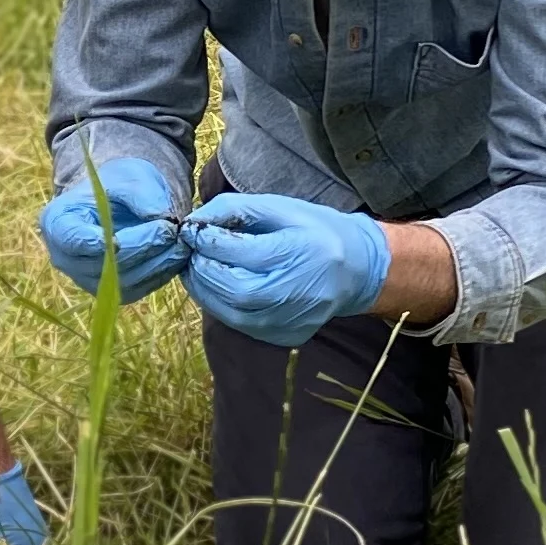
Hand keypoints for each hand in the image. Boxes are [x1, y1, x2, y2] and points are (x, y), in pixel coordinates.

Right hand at [39, 157, 185, 298]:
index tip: (123, 236)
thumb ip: (142, 194)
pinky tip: (177, 255)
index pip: (73, 240)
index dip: (99, 242)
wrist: (119, 201)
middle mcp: (66, 258)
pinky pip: (138, 289)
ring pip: (124, 282)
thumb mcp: (128, 176)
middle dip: (141, 247)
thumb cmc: (117, 184)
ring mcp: (88, 279)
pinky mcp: (112, 291)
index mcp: (58, 223)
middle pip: (104, 264)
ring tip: (181, 242)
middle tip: (172, 230)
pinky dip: (161, 273)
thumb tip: (163, 218)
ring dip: (157, 263)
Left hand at [181, 193, 392, 346]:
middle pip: (232, 289)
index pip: (240, 252)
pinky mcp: (286, 336)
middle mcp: (297, 293)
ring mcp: (292, 321)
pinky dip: (222, 305)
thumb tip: (193, 222)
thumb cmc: (315, 231)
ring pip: (231, 313)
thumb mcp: (279, 207)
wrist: (356, 270)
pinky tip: (220, 287)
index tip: (190, 230)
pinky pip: (242, 324)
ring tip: (198, 268)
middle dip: (201, 270)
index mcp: (300, 253)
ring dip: (205, 290)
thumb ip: (235, 209)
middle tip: (189, 253)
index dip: (207, 241)